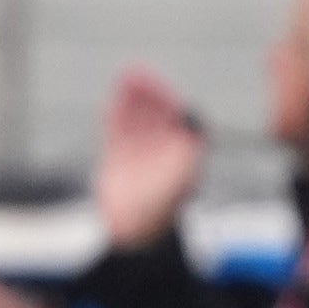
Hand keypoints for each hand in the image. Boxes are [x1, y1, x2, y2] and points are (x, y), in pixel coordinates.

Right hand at [90, 67, 205, 251]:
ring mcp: (141, 153)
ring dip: (133, 100)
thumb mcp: (176, 186)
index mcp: (180, 153)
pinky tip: (115, 100)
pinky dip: (118, 114)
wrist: (130, 231)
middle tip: (136, 75)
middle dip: (149, 95)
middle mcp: (162, 150)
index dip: (168, 102)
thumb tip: (193, 138)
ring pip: (138, 119)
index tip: (159, 90)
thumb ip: (184, 162)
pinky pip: (119, 130)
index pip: (178, 120)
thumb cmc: (157, 212)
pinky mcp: (120, 158)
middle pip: (158, 115)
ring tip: (126, 79)